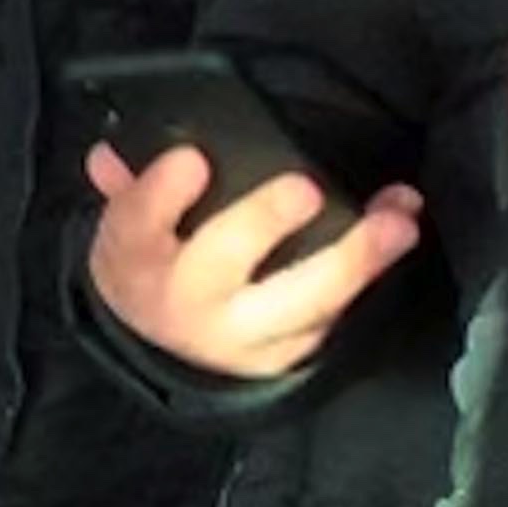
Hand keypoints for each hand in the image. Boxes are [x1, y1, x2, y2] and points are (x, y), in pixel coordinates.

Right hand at [86, 141, 423, 382]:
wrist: (167, 347)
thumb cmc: (154, 267)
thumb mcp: (129, 229)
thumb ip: (129, 186)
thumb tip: (109, 154)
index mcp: (134, 261)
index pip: (135, 226)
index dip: (161, 194)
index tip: (192, 159)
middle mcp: (186, 304)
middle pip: (219, 265)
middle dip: (262, 225)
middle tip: (304, 189)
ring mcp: (243, 335)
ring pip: (299, 301)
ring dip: (354, 258)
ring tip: (396, 220)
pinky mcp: (288, 352)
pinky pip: (333, 315)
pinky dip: (372, 272)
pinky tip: (398, 230)